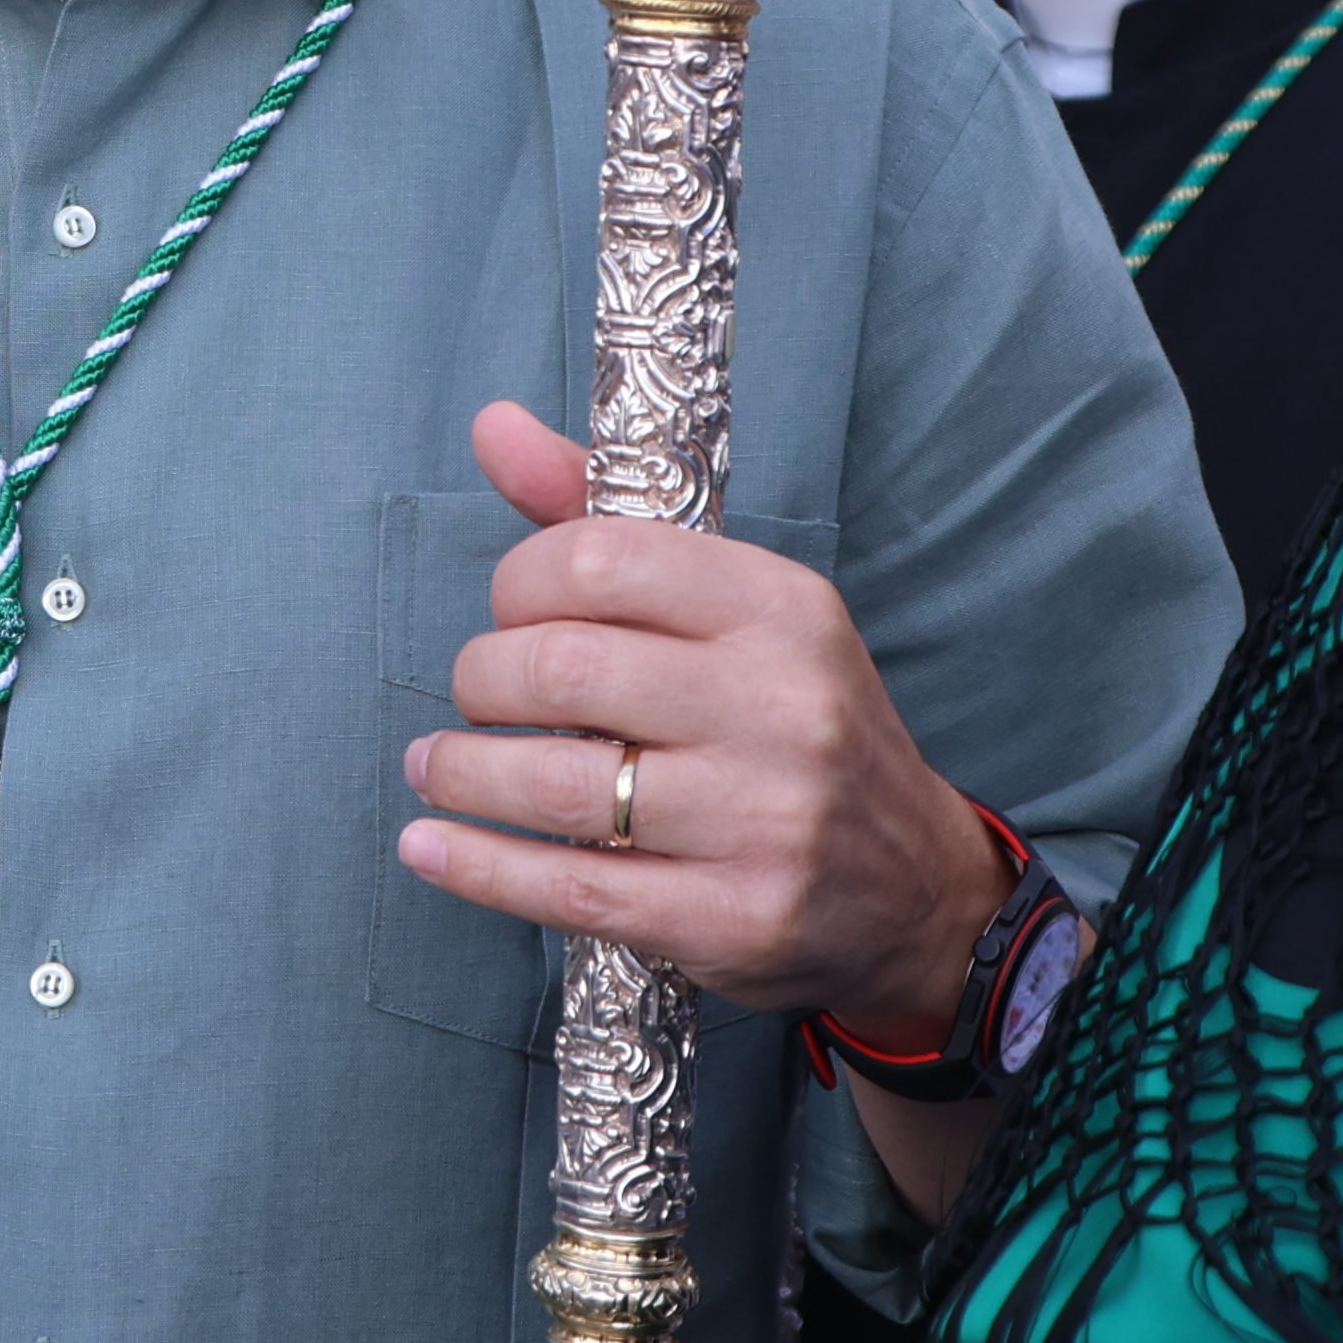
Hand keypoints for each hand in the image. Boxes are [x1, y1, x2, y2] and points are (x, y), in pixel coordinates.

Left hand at [401, 403, 1003, 1034]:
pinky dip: (476, 866)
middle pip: (562, 669)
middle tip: (476, 696)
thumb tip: (491, 424)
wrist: (913, 886)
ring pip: (555, 785)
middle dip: (481, 679)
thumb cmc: (790, 720)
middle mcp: (782, 705)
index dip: (519, 581)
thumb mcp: (731, 606)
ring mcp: (764, 820)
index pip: (600, 558)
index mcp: (780, 607)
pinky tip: (429, 845)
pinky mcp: (736, 918)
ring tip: (436, 766)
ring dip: (461, 772)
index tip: (510, 613)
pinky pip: (569, 891)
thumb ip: (602, 515)